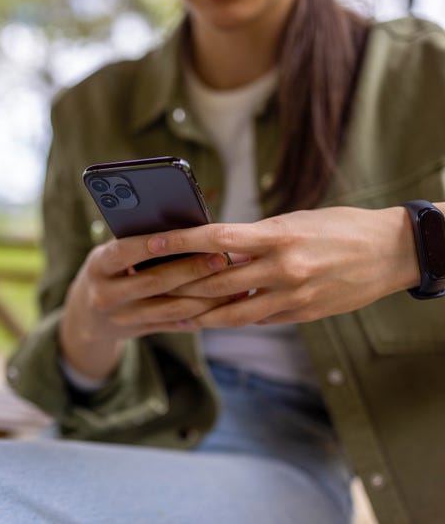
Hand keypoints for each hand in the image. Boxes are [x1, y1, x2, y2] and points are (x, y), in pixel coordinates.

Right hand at [59, 234, 233, 379]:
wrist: (87, 316)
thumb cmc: (108, 271)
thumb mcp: (110, 256)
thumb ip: (136, 246)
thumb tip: (185, 228)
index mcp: (98, 266)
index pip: (124, 252)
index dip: (151, 244)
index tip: (185, 234)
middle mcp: (105, 294)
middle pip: (154, 282)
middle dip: (192, 269)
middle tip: (223, 258)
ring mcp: (121, 317)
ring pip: (169, 308)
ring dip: (205, 297)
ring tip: (233, 284)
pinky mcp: (138, 332)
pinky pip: (174, 324)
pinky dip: (200, 314)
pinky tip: (223, 304)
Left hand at [150, 206, 419, 328]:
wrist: (391, 251)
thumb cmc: (338, 227)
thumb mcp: (294, 222)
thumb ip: (256, 238)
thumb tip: (217, 249)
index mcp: (277, 236)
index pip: (216, 238)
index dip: (180, 241)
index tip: (151, 241)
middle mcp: (283, 268)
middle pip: (216, 281)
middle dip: (179, 285)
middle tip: (150, 286)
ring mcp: (294, 295)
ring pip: (232, 312)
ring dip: (199, 313)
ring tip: (172, 312)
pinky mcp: (304, 314)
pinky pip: (258, 319)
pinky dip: (233, 318)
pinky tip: (212, 319)